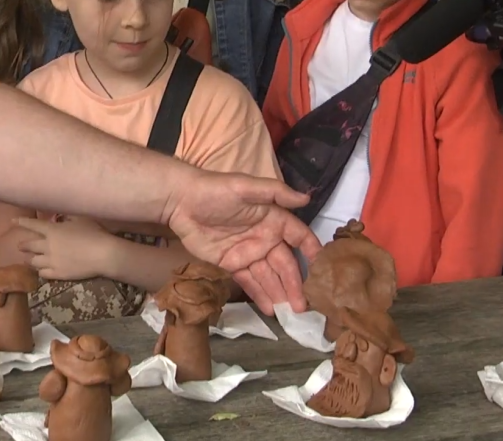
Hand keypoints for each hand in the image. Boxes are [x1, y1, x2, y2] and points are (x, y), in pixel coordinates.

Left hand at [14, 216, 114, 280]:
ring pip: (33, 261)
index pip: (32, 224)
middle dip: (23, 245)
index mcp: (52, 230)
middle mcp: (47, 245)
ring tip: (30, 260)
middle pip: (28, 245)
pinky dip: (40, 271)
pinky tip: (41, 271)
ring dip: (30, 259)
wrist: (102, 254)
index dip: (21, 222)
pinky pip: (42, 274)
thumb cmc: (94, 233)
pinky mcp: (57, 274)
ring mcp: (51, 261)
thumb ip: (68, 217)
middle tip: (21, 246)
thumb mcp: (81, 219)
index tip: (13, 221)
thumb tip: (61, 216)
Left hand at [160, 171, 321, 314]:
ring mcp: (249, 253)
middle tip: (303, 306)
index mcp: (274, 219)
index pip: (299, 237)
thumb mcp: (246, 187)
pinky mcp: (231, 264)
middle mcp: (266, 239)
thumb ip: (276, 193)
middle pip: (285, 264)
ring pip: (269, 277)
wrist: (181, 202)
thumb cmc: (216, 190)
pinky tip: (270, 310)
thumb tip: (306, 199)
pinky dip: (260, 295)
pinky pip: (249, 281)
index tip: (322, 271)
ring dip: (280, 294)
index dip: (312, 252)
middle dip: (295, 284)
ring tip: (290, 315)